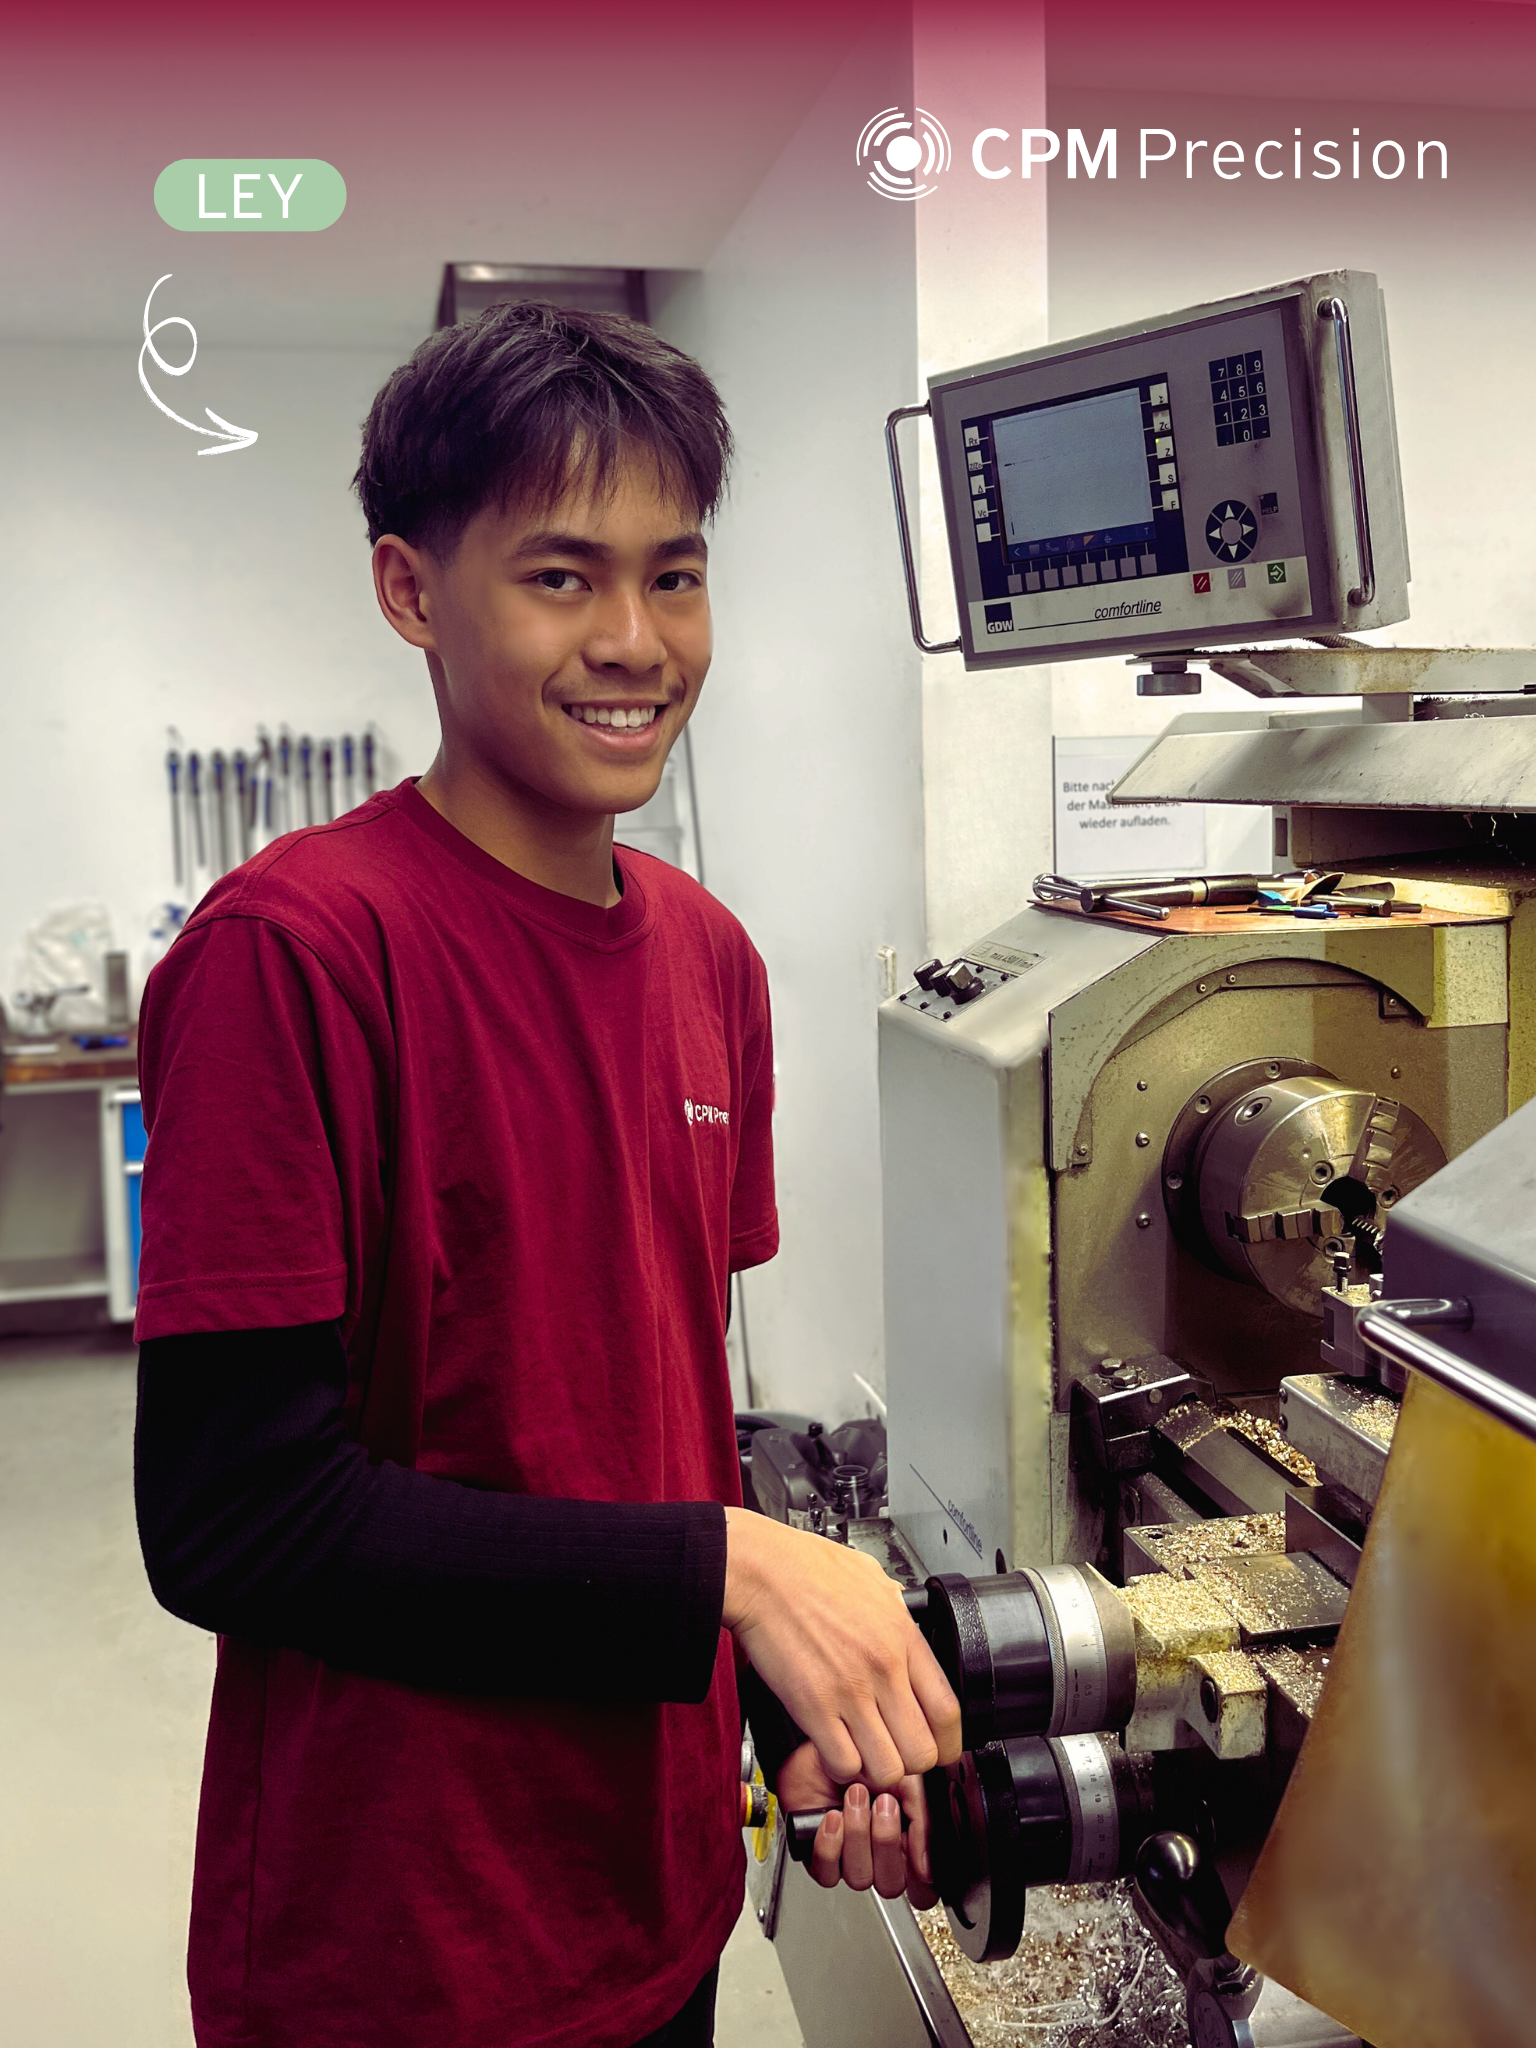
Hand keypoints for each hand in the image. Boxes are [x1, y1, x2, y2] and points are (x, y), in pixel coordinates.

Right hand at [722, 1508, 960, 1788]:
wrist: (761, 1571)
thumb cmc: (806, 1567)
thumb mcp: (870, 1574)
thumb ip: (895, 1602)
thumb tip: (903, 1611)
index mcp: (903, 1636)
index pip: (947, 1711)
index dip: (948, 1743)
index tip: (939, 1749)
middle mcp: (883, 1668)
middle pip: (923, 1751)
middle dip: (912, 1762)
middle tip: (895, 1751)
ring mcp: (849, 1691)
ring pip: (887, 1768)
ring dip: (876, 1769)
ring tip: (863, 1752)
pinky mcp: (812, 1707)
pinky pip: (843, 1764)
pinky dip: (840, 1767)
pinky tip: (833, 1748)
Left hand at [777, 1741, 938, 1905]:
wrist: (829, 1743)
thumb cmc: (867, 1759)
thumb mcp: (908, 1782)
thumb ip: (924, 1822)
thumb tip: (926, 1867)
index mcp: (904, 1843)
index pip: (919, 1884)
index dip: (918, 1874)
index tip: (911, 1838)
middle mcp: (878, 1856)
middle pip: (890, 1884)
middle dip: (886, 1841)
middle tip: (881, 1803)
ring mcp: (849, 1857)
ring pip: (860, 1878)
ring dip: (858, 1835)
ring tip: (854, 1799)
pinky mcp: (820, 1855)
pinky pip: (827, 1873)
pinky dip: (830, 1845)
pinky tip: (832, 1817)